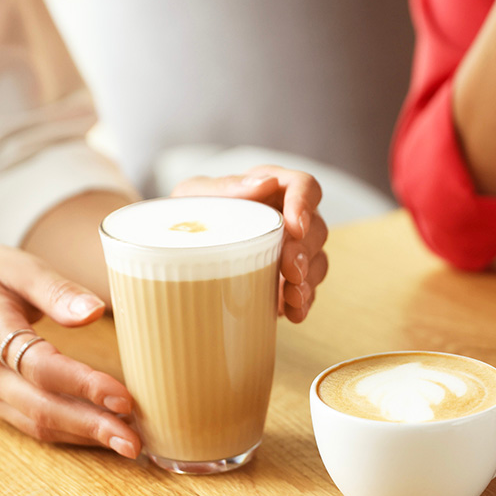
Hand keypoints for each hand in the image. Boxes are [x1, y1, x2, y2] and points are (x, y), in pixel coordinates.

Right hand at [0, 244, 140, 457]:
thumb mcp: (22, 268)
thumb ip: (58, 291)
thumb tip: (96, 311)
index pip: (40, 366)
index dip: (83, 385)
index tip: (123, 397)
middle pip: (41, 407)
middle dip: (91, 426)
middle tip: (134, 440)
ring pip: (37, 423)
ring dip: (85, 436)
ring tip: (128, 443)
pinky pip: (32, 425)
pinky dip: (70, 433)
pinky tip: (102, 434)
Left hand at [170, 165, 329, 321]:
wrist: (178, 249)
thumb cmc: (191, 214)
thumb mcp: (196, 193)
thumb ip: (226, 186)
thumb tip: (263, 183)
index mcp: (271, 188)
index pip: (304, 185)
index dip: (305, 203)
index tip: (295, 226)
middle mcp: (289, 216)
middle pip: (316, 228)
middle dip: (305, 251)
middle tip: (290, 269)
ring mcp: (293, 248)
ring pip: (317, 260)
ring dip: (308, 279)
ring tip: (292, 295)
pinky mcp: (288, 278)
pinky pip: (307, 288)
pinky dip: (303, 302)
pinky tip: (294, 312)